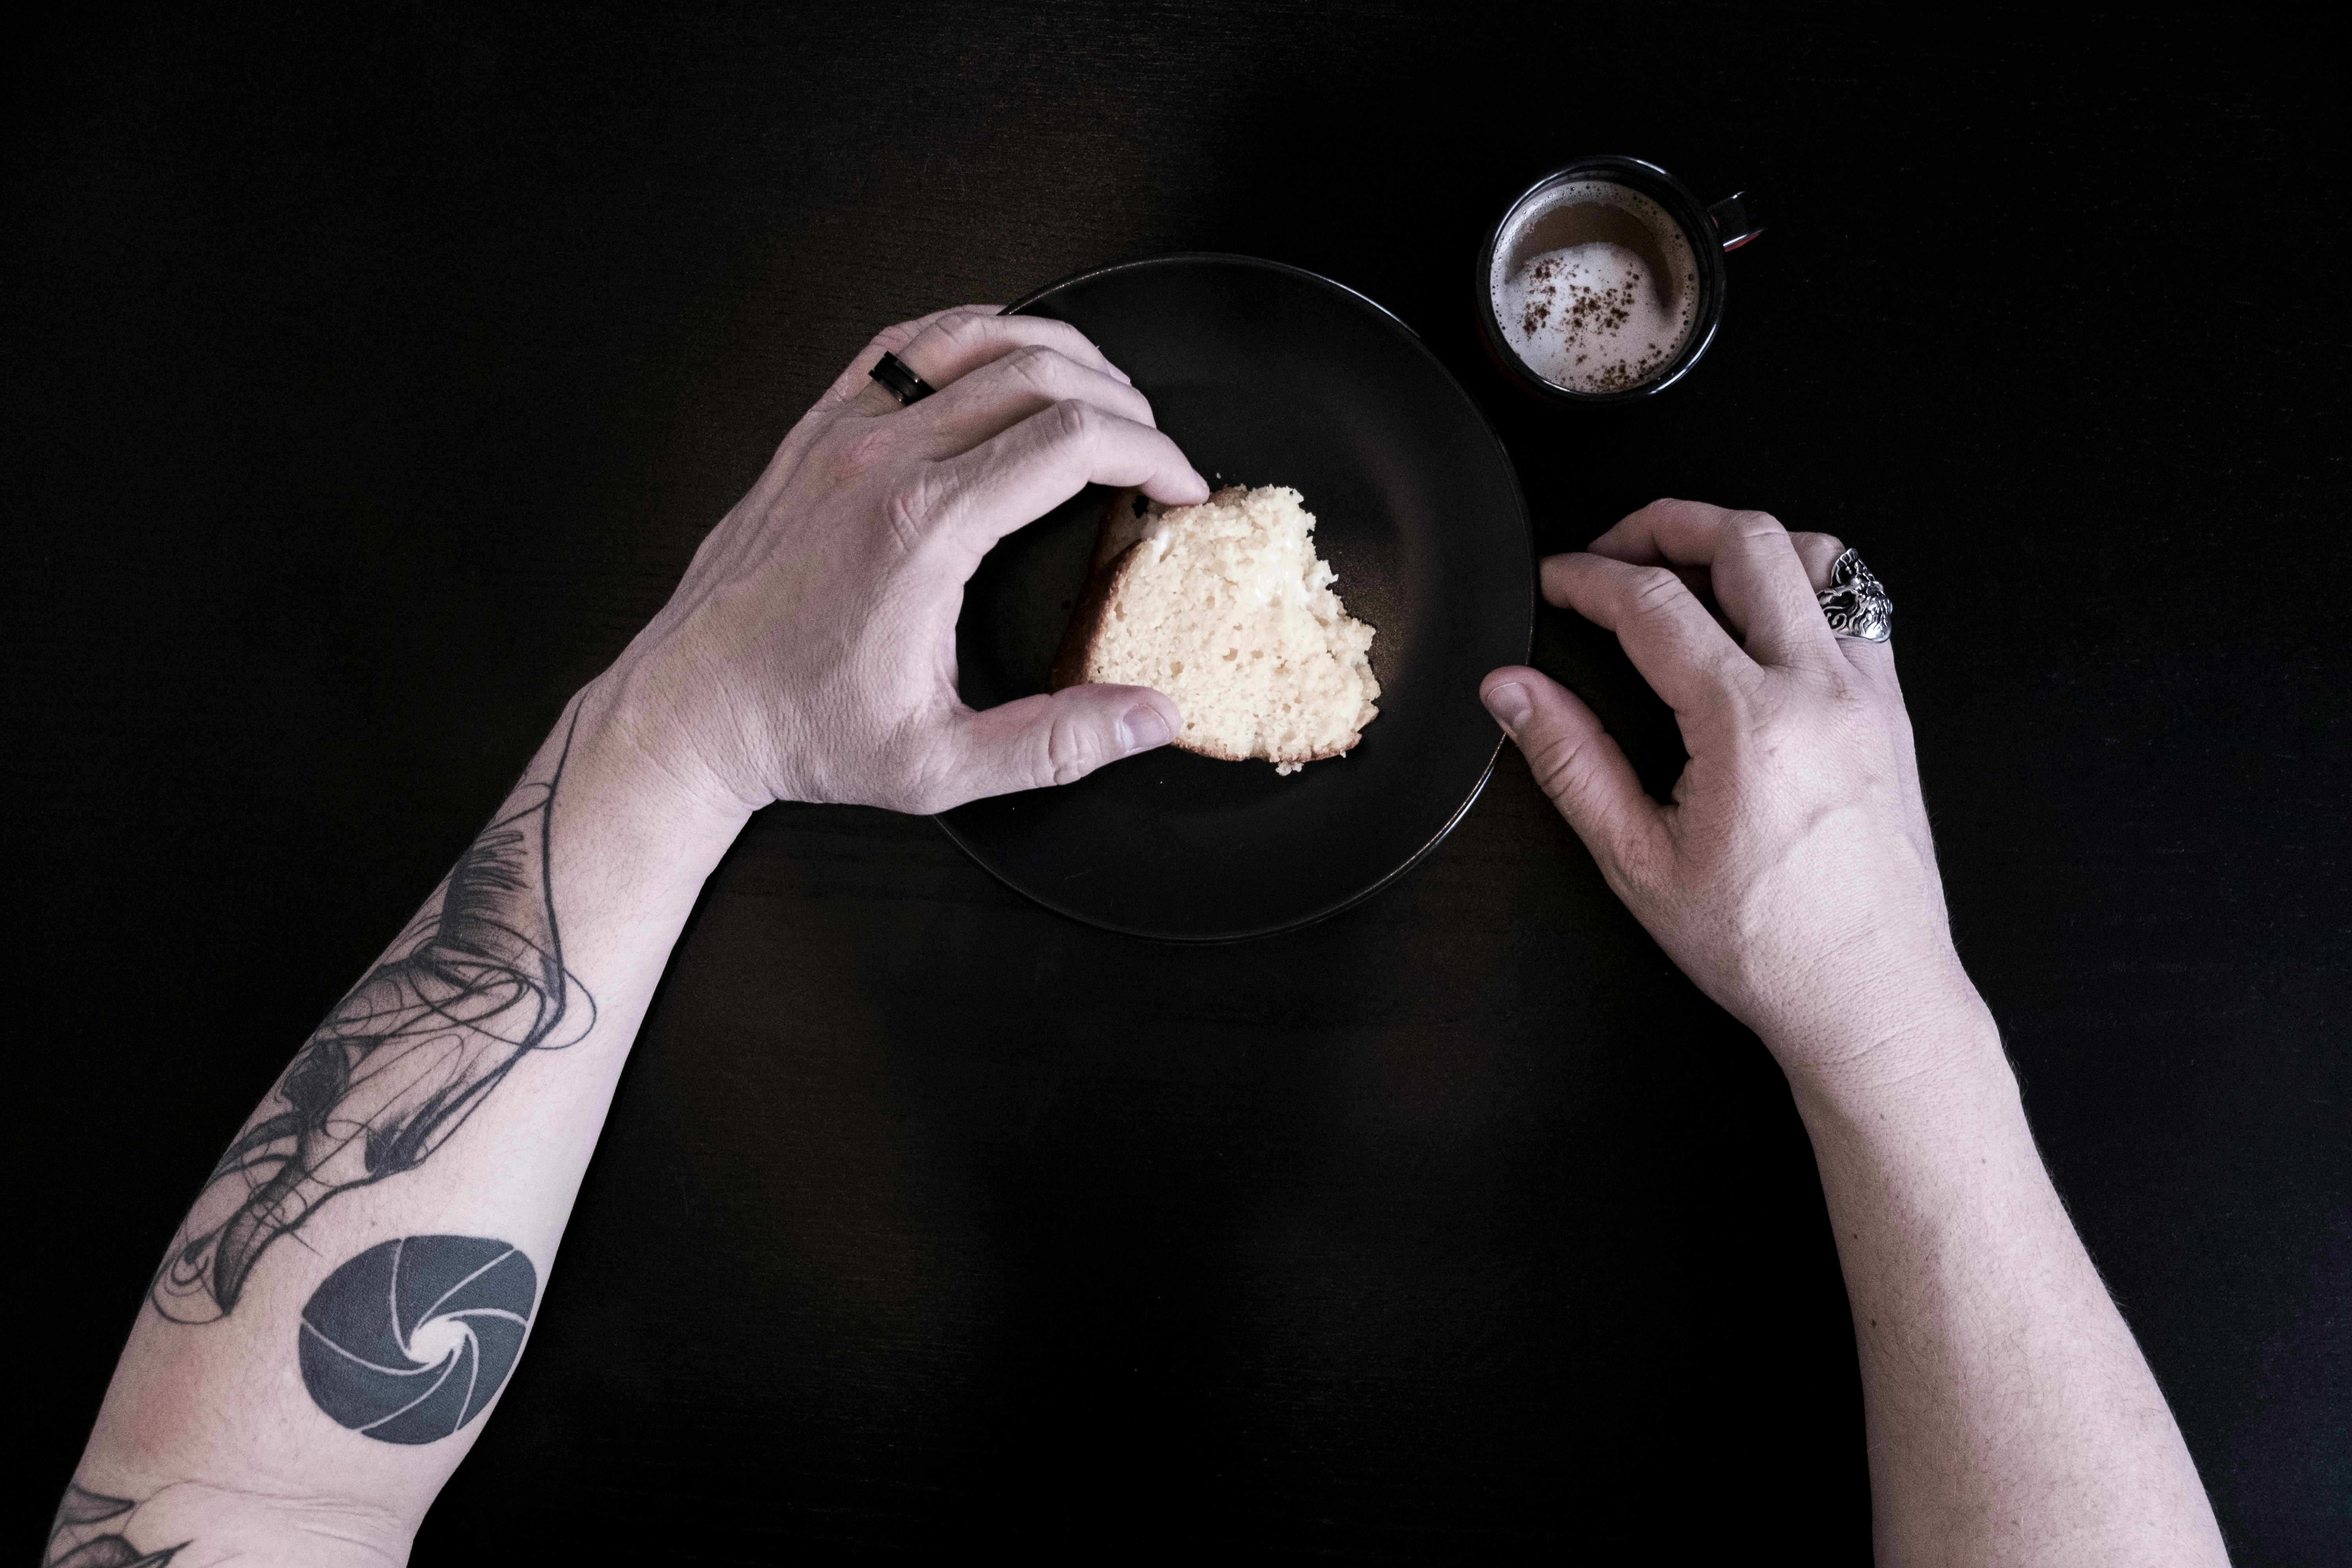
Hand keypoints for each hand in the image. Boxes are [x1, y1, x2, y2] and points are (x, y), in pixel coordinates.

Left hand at [595, 306, 1208, 816]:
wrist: (692, 708)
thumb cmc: (801, 729)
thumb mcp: (940, 765)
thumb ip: (1056, 744)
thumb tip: (1151, 719)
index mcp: (923, 529)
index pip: (1071, 441)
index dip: (1149, 454)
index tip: (1177, 488)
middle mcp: (881, 461)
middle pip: (1036, 373)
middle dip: (1120, 400)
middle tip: (1152, 447)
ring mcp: (840, 433)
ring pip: (970, 335)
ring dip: (1052, 347)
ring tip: (1100, 386)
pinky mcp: (814, 431)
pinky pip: (902, 344)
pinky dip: (968, 333)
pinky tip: (1000, 355)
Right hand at [1481, 500, 1982, 1093]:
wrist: (1871, 997)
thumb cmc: (1766, 946)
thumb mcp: (1638, 862)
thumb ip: (1570, 761)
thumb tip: (1511, 691)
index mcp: (1748, 722)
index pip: (1652, 603)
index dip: (1588, 577)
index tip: (1554, 582)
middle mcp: (1819, 688)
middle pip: (1746, 539)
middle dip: (1666, 522)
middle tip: (1614, 546)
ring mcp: (1869, 692)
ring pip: (1817, 554)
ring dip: (1743, 541)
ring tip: (1687, 566)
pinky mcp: (1893, 711)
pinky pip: (1856, 605)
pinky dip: (1802, 585)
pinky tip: (1759, 619)